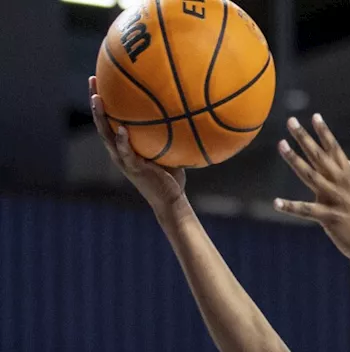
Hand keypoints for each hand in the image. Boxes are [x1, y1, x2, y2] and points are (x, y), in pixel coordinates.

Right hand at [88, 76, 187, 214]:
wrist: (170, 199)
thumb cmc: (170, 174)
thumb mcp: (168, 148)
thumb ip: (169, 131)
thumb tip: (183, 107)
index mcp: (123, 144)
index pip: (110, 118)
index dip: (104, 100)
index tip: (100, 78)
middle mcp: (118, 150)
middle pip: (102, 121)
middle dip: (95, 100)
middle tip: (92, 79)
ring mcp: (123, 159)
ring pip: (106, 135)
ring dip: (100, 117)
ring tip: (97, 99)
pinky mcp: (133, 168)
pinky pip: (125, 152)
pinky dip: (122, 141)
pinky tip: (121, 129)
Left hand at [274, 115, 349, 266]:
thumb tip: (348, 163)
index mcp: (349, 177)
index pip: (335, 150)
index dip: (325, 133)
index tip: (315, 116)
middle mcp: (341, 184)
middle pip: (320, 156)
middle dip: (305, 137)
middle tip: (291, 121)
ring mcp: (335, 199)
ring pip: (311, 175)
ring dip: (295, 160)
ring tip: (281, 145)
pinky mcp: (330, 217)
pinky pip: (307, 210)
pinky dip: (291, 207)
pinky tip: (276, 203)